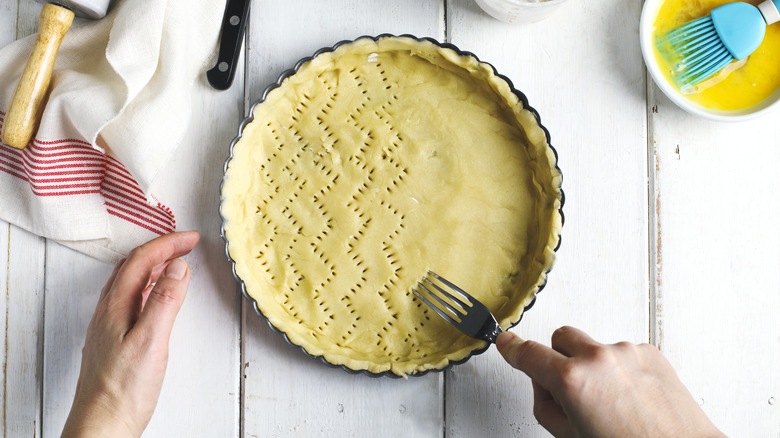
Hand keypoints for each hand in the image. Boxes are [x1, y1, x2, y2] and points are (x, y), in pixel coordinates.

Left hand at [62, 231, 199, 437]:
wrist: (102, 425)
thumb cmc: (122, 391)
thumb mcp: (151, 341)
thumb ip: (165, 301)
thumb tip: (178, 267)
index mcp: (115, 306)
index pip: (142, 260)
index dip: (168, 243)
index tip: (192, 238)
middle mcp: (108, 311)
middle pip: (133, 266)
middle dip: (161, 248)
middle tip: (186, 243)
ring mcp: (109, 325)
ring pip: (130, 282)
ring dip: (154, 266)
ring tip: (176, 262)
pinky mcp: (114, 339)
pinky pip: (130, 299)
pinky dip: (148, 286)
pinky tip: (158, 298)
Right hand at [496, 326, 724, 437]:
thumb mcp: (570, 437)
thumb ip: (547, 406)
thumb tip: (545, 385)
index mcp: (573, 380)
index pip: (529, 354)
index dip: (512, 349)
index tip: (506, 343)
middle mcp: (598, 358)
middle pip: (561, 337)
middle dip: (559, 357)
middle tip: (569, 389)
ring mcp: (627, 352)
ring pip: (594, 347)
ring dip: (594, 367)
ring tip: (611, 403)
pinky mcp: (650, 353)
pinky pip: (621, 353)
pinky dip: (620, 370)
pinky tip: (630, 398)